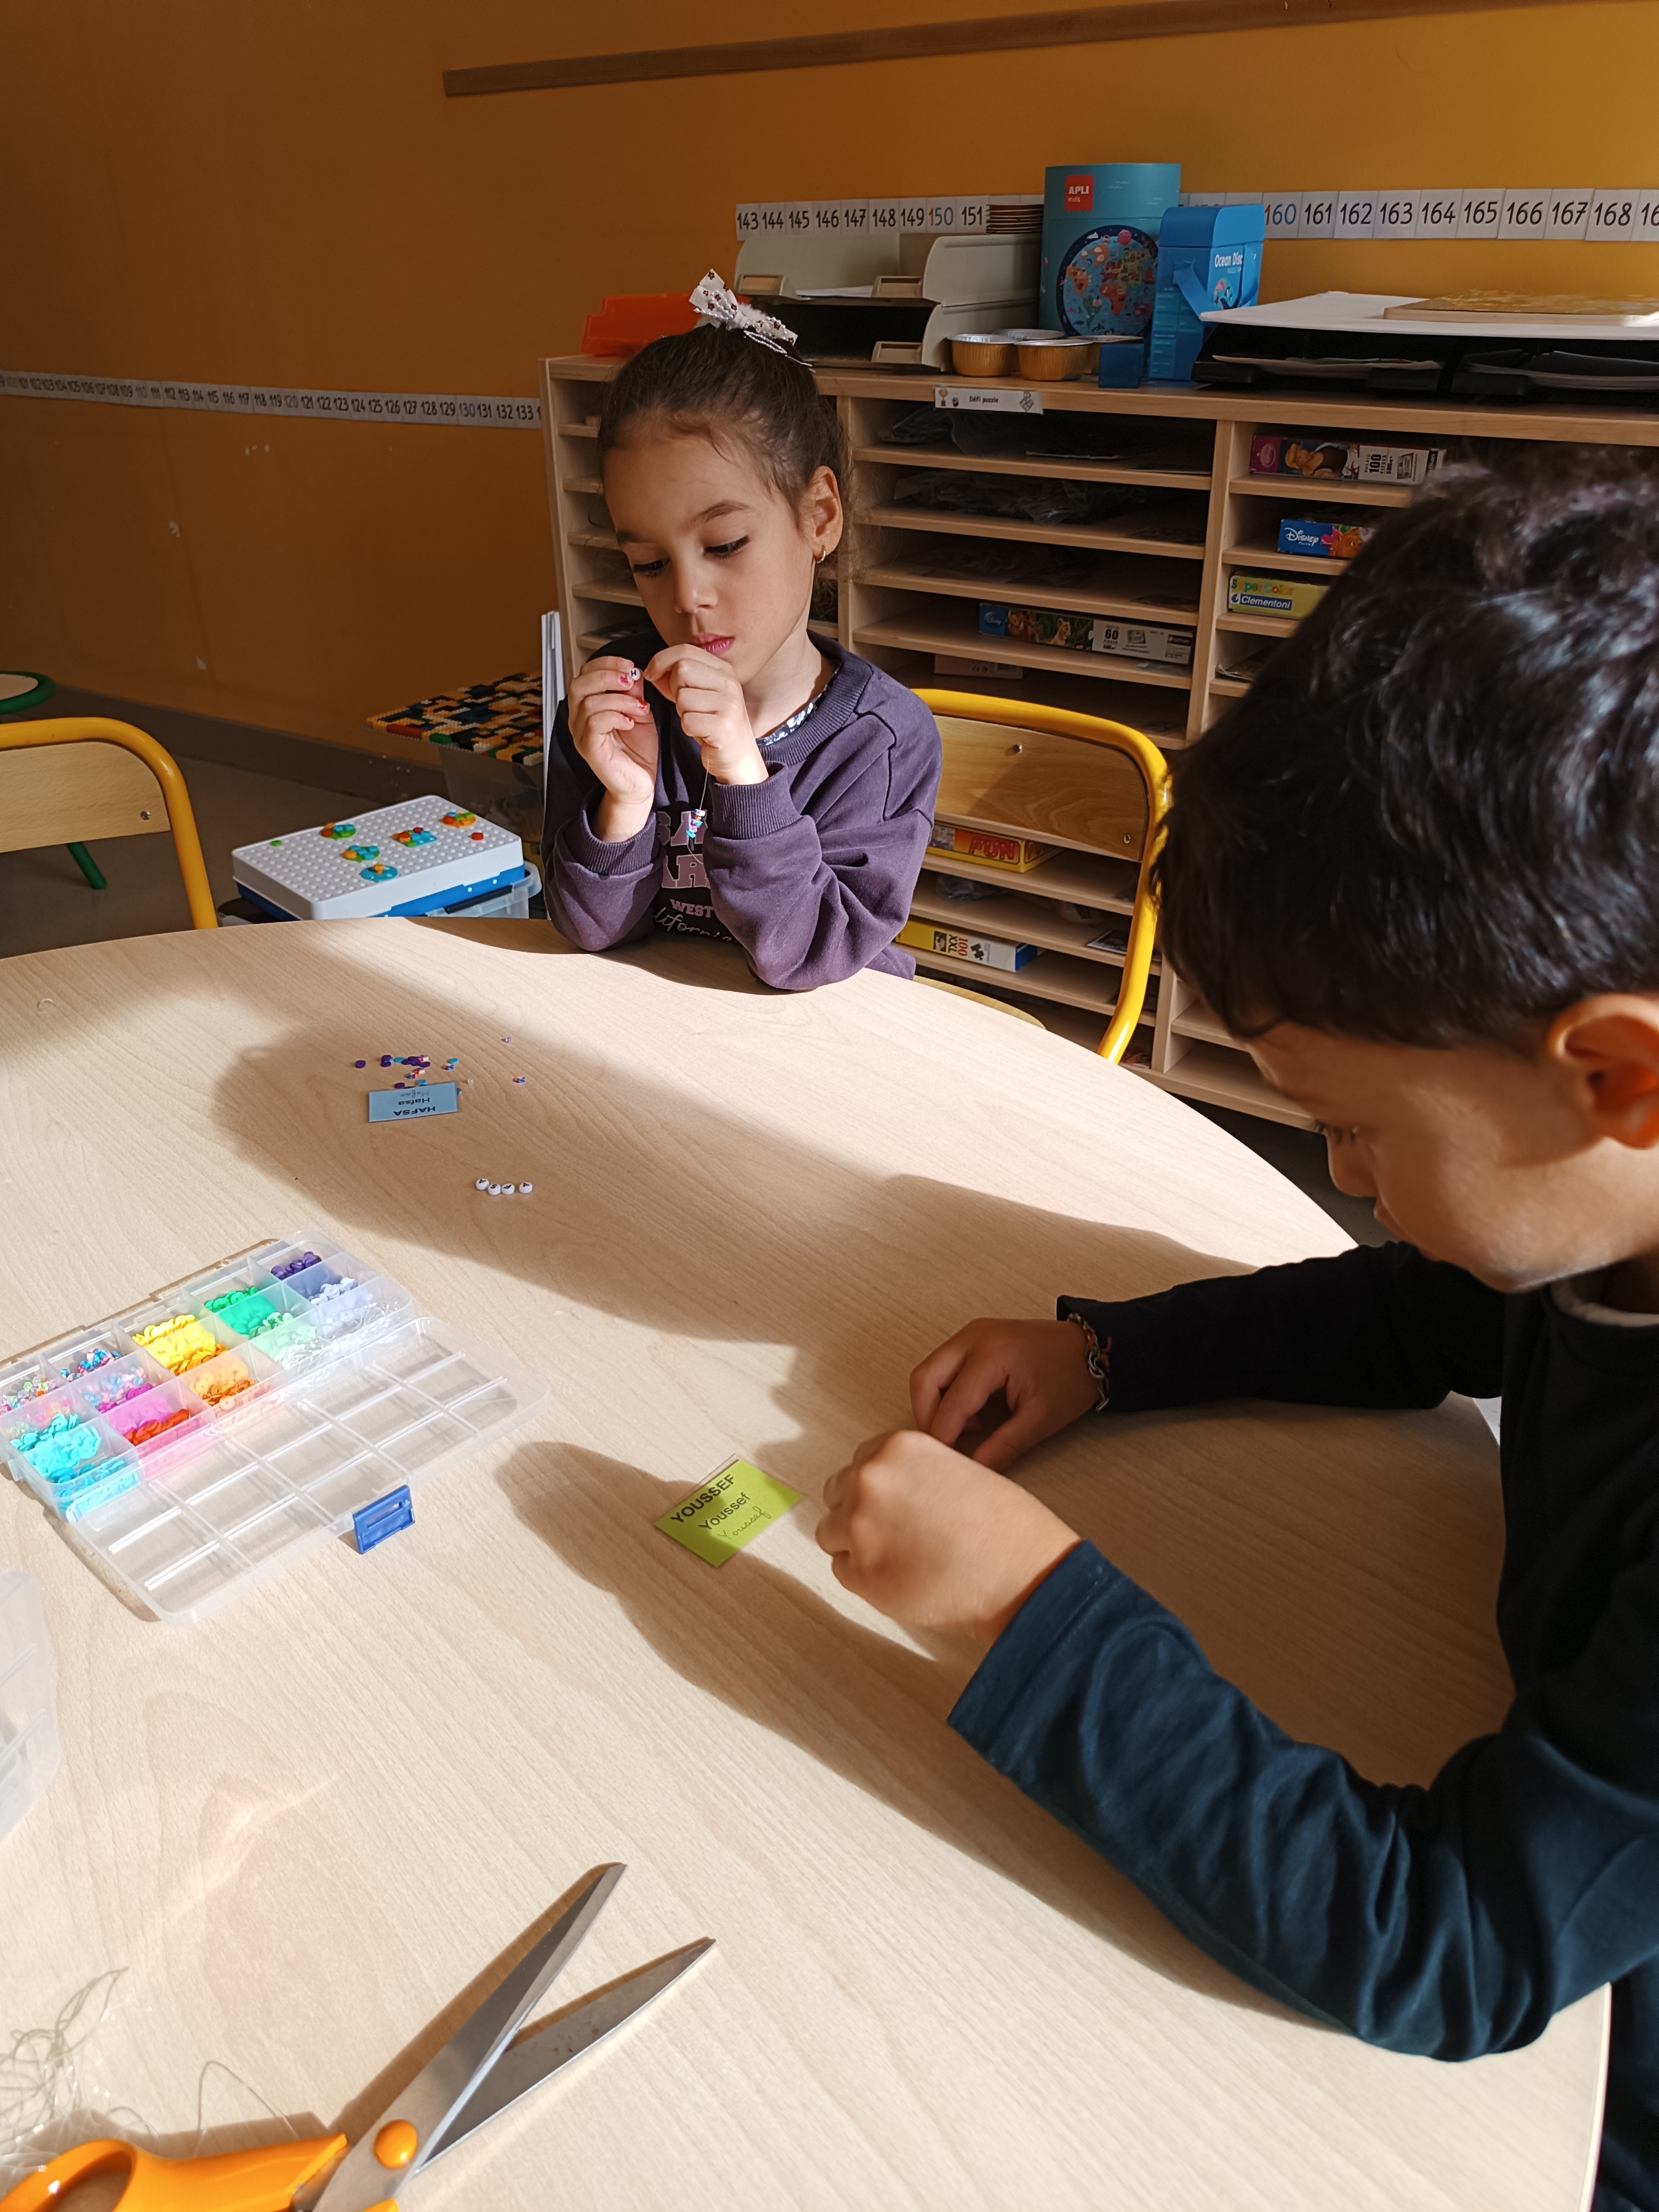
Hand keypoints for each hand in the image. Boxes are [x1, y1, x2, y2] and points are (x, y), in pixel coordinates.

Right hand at [568, 655, 658, 837]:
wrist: (639, 783)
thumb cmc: (636, 751)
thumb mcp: (639, 712)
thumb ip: (633, 693)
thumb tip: (633, 672)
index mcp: (587, 706)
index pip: (584, 674)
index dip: (605, 663)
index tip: (629, 665)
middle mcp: (578, 719)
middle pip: (579, 684)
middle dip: (607, 675)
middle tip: (631, 680)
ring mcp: (581, 735)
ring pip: (588, 702)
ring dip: (619, 699)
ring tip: (639, 707)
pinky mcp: (589, 749)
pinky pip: (594, 723)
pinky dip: (615, 716)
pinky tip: (631, 722)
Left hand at [643, 644, 767, 786]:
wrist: (738, 755)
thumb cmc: (714, 723)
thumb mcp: (698, 694)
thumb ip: (677, 678)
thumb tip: (652, 670)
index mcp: (723, 669)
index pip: (685, 651)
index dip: (661, 660)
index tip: (650, 674)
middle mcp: (729, 682)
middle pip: (682, 670)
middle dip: (673, 688)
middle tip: (684, 704)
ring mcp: (729, 704)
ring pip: (682, 697)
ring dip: (681, 712)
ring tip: (696, 719)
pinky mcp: (724, 727)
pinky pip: (688, 721)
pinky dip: (688, 729)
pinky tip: (701, 732)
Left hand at [816, 1429, 1080, 1641]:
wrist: (1020, 1573)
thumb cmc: (1003, 1525)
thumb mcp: (957, 1469)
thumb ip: (913, 1474)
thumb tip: (886, 1493)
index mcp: (897, 1447)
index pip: (861, 1461)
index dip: (880, 1486)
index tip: (896, 1504)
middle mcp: (870, 1479)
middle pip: (837, 1493)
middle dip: (861, 1511)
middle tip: (898, 1534)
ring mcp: (859, 1527)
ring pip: (831, 1533)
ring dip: (857, 1545)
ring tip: (901, 1558)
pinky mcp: (859, 1574)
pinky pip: (842, 1571)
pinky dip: (865, 1577)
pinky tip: (902, 1578)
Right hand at [911, 1320, 1098, 1471]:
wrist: (1092, 1349)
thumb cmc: (1071, 1377)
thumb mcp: (1040, 1419)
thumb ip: (1004, 1446)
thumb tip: (975, 1469)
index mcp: (992, 1354)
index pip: (952, 1402)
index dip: (942, 1437)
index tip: (941, 1463)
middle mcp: (974, 1337)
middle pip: (924, 1379)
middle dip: (927, 1417)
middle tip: (943, 1447)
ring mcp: (972, 1333)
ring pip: (930, 1370)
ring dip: (936, 1403)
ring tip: (966, 1429)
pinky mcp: (974, 1337)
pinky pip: (943, 1364)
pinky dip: (946, 1391)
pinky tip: (971, 1411)